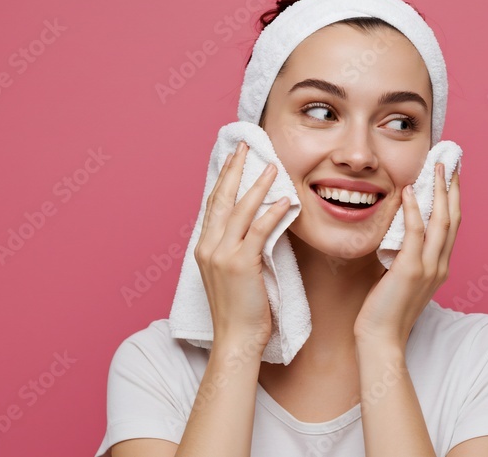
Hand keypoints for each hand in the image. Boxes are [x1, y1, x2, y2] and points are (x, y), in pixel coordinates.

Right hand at [194, 141, 291, 349]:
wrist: (235, 340)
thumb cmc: (239, 312)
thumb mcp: (232, 275)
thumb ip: (237, 249)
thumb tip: (254, 228)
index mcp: (204, 248)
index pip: (213, 204)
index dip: (224, 179)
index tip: (234, 158)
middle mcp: (208, 247)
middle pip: (221, 198)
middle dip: (234, 170)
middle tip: (246, 147)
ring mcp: (222, 255)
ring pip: (239, 210)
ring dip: (257, 185)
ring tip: (272, 166)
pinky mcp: (240, 265)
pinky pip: (258, 231)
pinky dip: (271, 213)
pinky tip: (284, 200)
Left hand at [354, 162, 460, 348]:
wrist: (382, 339)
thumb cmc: (385, 310)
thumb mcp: (400, 277)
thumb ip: (405, 255)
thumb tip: (397, 231)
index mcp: (439, 266)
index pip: (452, 225)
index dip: (453, 197)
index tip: (450, 174)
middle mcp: (440, 265)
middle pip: (454, 217)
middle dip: (453, 187)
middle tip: (450, 160)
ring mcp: (428, 268)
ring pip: (441, 221)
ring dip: (439, 191)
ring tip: (436, 166)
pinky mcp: (410, 271)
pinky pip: (416, 234)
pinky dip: (414, 210)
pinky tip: (411, 192)